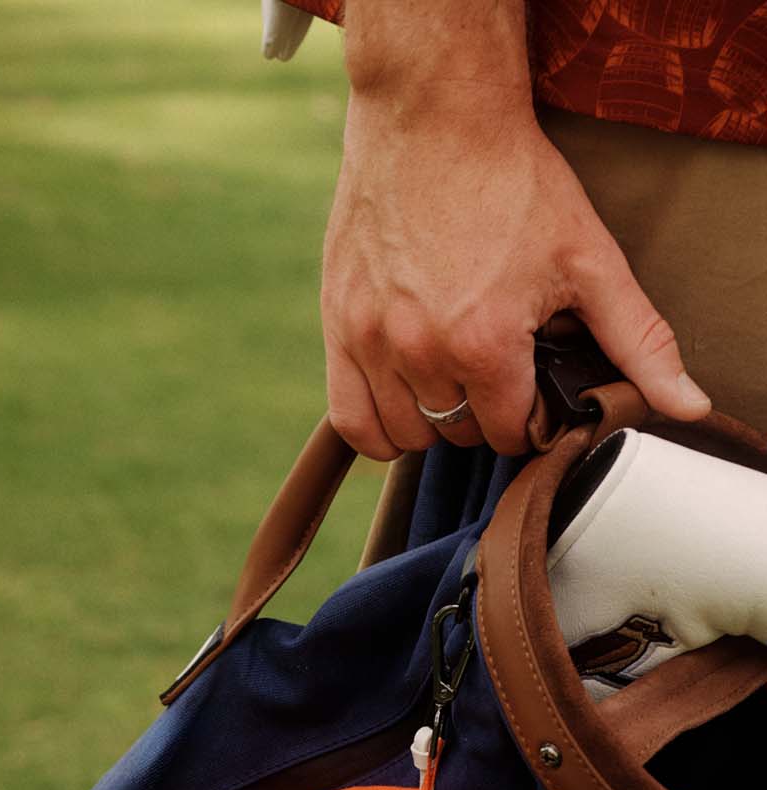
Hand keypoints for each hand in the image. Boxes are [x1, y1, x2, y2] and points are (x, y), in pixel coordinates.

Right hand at [321, 91, 711, 458]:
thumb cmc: (515, 180)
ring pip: (406, 435)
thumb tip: (688, 405)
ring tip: (453, 377)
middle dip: (482, 410)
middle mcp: (420, 351)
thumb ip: (639, 341)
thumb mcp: (590, 259)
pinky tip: (404, 402)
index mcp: (484, 342)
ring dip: (433, 420)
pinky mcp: (339, 326)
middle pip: (457, 434)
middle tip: (497, 366)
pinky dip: (379, 428)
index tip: (533, 381)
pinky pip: (350, 422)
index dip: (528, 413)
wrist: (435, 116)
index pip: (507, 431)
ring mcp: (371, 340)